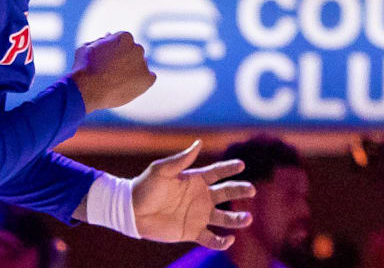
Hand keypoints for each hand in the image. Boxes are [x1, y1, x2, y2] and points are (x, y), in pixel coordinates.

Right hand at [71, 31, 155, 112]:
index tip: (107, 59)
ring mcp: (143, 64)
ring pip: (141, 65)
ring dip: (133, 70)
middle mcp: (137, 48)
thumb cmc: (84, 67)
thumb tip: (109, 36)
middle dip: (125, 59)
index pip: (124, 41)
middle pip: (134, 52)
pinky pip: (149, 78)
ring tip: (116, 81)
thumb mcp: (88, 46)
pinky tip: (129, 85)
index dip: (114, 50)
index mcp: (124, 37)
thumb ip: (101, 40)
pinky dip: (142, 81)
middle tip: (111, 71)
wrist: (88, 89)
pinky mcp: (147, 80)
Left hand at [132, 140, 254, 249]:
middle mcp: (200, 197)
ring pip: (225, 218)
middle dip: (240, 191)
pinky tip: (229, 239)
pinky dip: (222, 242)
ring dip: (237, 219)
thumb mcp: (161, 170)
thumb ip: (181, 160)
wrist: (131, 211)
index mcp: (193, 180)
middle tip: (251, 190)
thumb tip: (199, 143)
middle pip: (227, 193)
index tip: (241, 164)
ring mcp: (198, 215)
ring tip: (248, 218)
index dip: (229, 168)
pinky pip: (212, 239)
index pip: (217, 173)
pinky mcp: (192, 232)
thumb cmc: (144, 187)